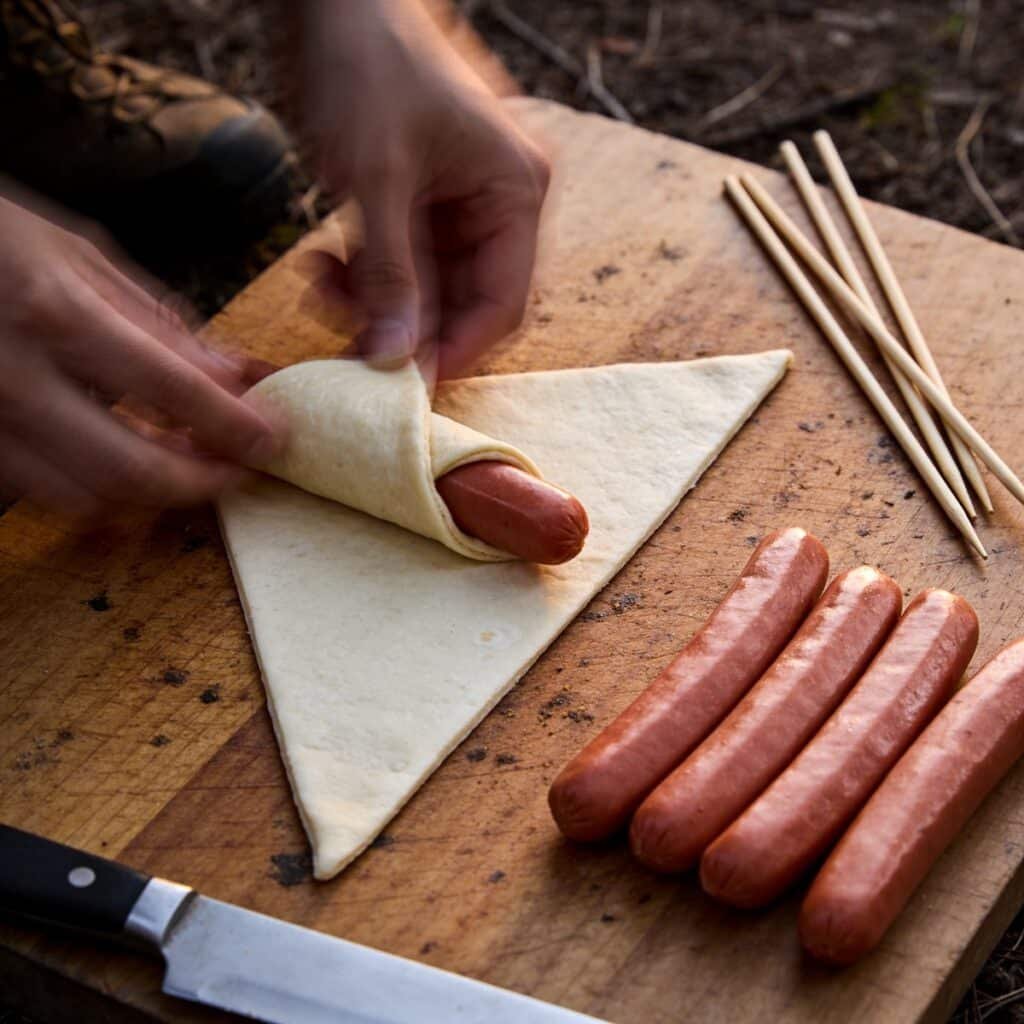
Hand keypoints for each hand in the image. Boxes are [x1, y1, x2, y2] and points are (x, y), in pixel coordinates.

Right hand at [0, 189, 277, 518]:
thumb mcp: (78, 255)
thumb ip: (159, 322)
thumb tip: (235, 377)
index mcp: (56, 314)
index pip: (174, 393)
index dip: (236, 427)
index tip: (273, 440)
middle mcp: (15, 380)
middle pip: (130, 471)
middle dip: (200, 484)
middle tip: (237, 471)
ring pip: (84, 500)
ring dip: (149, 495)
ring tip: (187, 467)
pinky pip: (42, 492)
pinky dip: (95, 491)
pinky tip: (123, 462)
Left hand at [294, 0, 550, 378]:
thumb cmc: (369, 63)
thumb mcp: (377, 176)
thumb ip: (390, 273)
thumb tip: (395, 358)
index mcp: (515, 193)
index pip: (502, 303)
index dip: (456, 349)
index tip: (404, 382)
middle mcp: (497, 206)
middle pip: (461, 303)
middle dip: (402, 324)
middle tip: (345, 341)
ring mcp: (457, 207)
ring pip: (423, 290)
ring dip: (372, 301)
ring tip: (320, 285)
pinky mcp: (418, 205)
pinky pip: (397, 264)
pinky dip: (361, 275)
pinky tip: (320, 263)